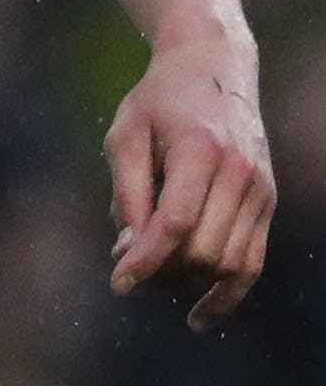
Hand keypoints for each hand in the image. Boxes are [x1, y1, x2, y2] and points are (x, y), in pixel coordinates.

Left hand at [106, 26, 273, 327]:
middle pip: (204, 249)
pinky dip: (228, 293)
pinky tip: (200, 316)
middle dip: (162, 270)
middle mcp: (240, 174)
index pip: (176, 222)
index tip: (118, 284)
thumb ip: (128, 191)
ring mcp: (261, 190)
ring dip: (189, 283)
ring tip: (153, 281)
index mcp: (202, 151)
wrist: (214, 70)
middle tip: (127, 268)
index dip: (146, 259)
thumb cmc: (158, 101)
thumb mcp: (127, 134)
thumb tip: (130, 249)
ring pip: (232, 263)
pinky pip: (253, 261)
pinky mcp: (267, 203)